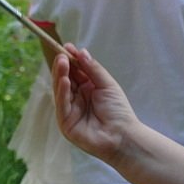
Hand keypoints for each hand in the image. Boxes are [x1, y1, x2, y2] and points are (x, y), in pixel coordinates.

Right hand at [52, 44, 138, 163]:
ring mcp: (70, 111)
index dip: (70, 59)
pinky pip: (62, 105)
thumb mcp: (106, 84)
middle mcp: (76, 98)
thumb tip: (81, 51)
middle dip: (63, 66)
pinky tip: (64, 80)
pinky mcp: (66, 123)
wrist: (123, 136)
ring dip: (60, 76)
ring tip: (62, 62)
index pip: (74, 71)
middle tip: (61, 54)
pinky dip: (62, 92)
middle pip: (65, 79)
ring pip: (61, 90)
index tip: (67, 47)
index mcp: (86, 89)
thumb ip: (93, 69)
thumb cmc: (118, 111)